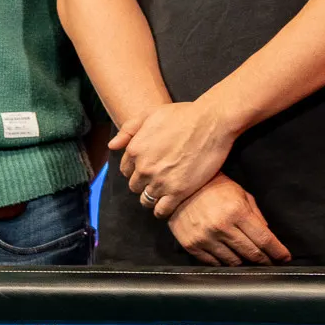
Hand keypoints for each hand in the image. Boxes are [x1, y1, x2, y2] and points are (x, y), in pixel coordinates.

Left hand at [111, 100, 235, 216]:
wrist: (212, 121)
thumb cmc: (184, 114)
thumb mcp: (152, 114)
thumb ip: (129, 129)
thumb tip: (112, 145)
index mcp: (135, 149)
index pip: (126, 170)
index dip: (137, 169)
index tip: (149, 167)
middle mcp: (144, 168)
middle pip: (135, 186)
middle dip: (145, 183)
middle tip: (159, 177)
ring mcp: (160, 181)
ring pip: (146, 200)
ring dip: (153, 197)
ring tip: (165, 190)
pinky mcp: (178, 192)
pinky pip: (162, 210)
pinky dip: (163, 209)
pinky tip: (171, 201)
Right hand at [167, 174, 291, 266]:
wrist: (181, 187)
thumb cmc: (215, 187)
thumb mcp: (240, 193)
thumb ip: (256, 213)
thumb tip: (268, 233)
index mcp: (237, 211)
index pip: (263, 238)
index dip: (277, 251)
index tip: (285, 257)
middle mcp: (222, 227)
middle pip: (251, 253)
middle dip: (265, 260)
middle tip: (271, 263)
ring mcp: (206, 238)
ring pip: (233, 262)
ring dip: (245, 263)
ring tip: (250, 260)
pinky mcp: (192, 246)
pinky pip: (213, 264)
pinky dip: (224, 263)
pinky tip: (230, 259)